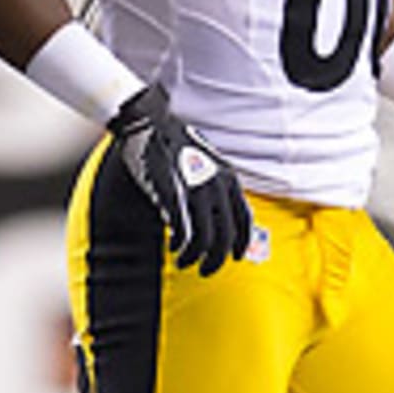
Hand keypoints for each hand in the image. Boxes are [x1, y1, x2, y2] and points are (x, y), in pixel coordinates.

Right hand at [108, 83, 250, 275]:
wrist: (149, 122)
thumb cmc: (175, 142)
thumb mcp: (208, 161)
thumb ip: (217, 186)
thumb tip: (220, 216)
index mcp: (229, 178)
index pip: (244, 221)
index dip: (240, 244)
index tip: (234, 257)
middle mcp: (218, 186)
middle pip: (225, 238)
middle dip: (216, 260)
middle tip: (205, 270)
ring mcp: (196, 190)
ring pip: (205, 241)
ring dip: (195, 258)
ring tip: (184, 262)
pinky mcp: (173, 195)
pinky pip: (183, 231)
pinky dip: (180, 244)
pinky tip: (173, 245)